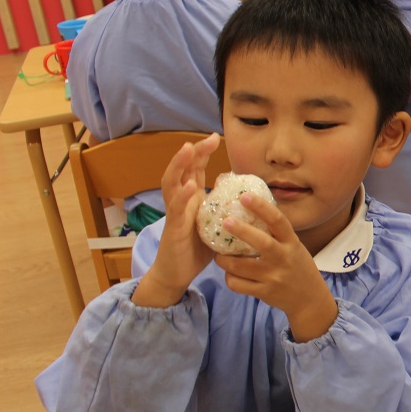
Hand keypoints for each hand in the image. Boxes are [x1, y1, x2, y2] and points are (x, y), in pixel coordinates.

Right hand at [132, 133, 220, 307]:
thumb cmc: (194, 249)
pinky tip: (190, 187)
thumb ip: (221, 207)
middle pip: (182, 170)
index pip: (194, 170)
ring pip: (172, 184)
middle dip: (193, 152)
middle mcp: (180, 202)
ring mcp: (174, 214)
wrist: (176, 274)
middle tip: (208, 138)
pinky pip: (176, 210)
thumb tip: (238, 191)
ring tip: (188, 150)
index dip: (202, 153)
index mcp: (190, 199)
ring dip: (179, 166)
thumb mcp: (213, 224)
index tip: (214, 137)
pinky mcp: (173, 229)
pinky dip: (182, 196)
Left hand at [214, 193, 337, 340]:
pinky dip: (229, 278)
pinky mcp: (264, 292)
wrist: (309, 299)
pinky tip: (230, 273)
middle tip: (225, 221)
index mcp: (292, 243)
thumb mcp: (294, 247)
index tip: (245, 196)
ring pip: (241, 266)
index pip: (278, 221)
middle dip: (242, 231)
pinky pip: (238, 284)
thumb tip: (250, 210)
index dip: (262, 207)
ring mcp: (274, 277)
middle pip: (262, 243)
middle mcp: (283, 258)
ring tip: (217, 254)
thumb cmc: (298, 267)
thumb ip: (277, 234)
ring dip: (224, 259)